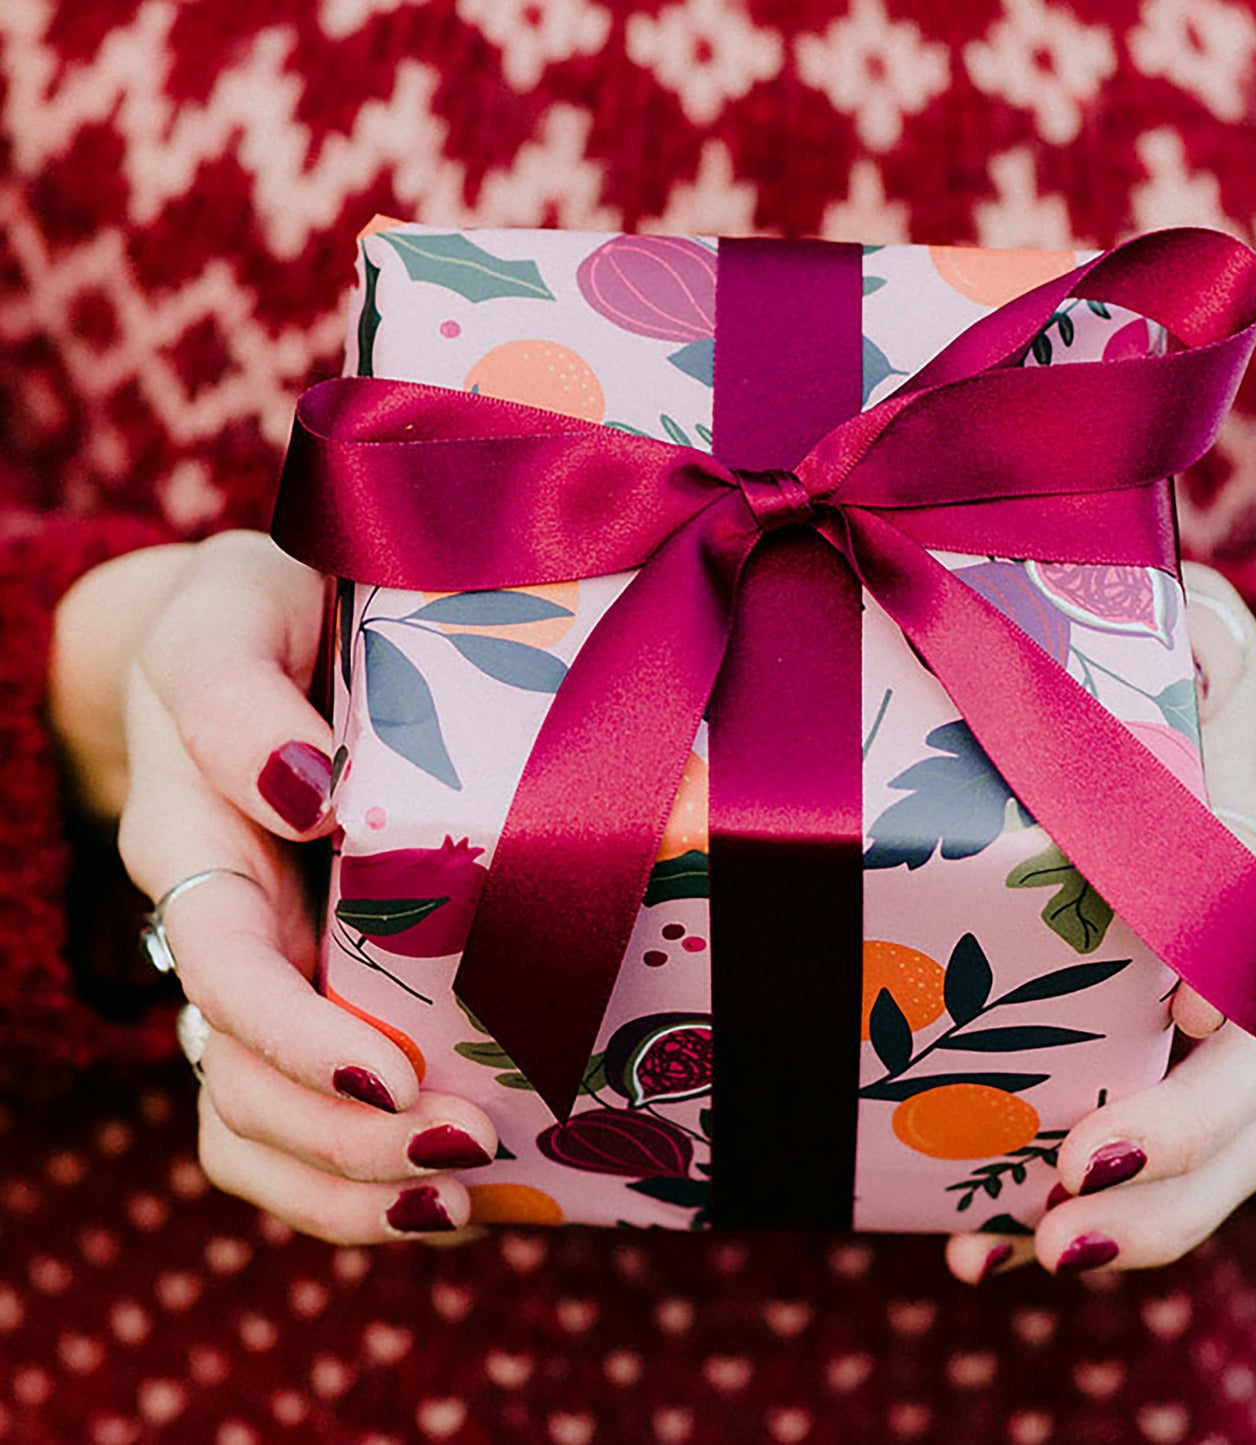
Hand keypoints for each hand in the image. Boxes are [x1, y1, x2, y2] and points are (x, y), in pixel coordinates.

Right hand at [51, 532, 494, 1243]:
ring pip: (256, 1126)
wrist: (256, 639)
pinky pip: (295, 1116)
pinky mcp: (309, 986)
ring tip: (468, 1200)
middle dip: (346, 1141)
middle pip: (243, 1081)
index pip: (228, 973)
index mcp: (195, 846)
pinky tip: (455, 1196)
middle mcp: (221, 926)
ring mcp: (263, 967)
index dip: (299, 1044)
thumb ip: (241, 697)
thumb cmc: (250, 618)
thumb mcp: (228, 619)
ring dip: (351, 1187)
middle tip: (473, 1148)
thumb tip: (308, 796)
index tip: (395, 1081)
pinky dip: (356, 1178)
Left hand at [947, 563, 1255, 1280]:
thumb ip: (1201, 661)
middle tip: (1085, 1179)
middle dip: (1180, 1148)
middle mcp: (1218, 993)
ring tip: (1040, 1248)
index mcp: (1233, 901)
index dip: (1228, 1003)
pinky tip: (976, 1252)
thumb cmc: (1168, 699)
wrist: (1142, 750)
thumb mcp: (1190, 659)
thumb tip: (1203, 701)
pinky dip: (1042, 1224)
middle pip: (1248, 1095)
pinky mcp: (1094, 1085)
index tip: (1183, 1017)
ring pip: (1200, 1163)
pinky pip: (1100, 1177)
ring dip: (1135, 1224)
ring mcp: (1161, 1052)